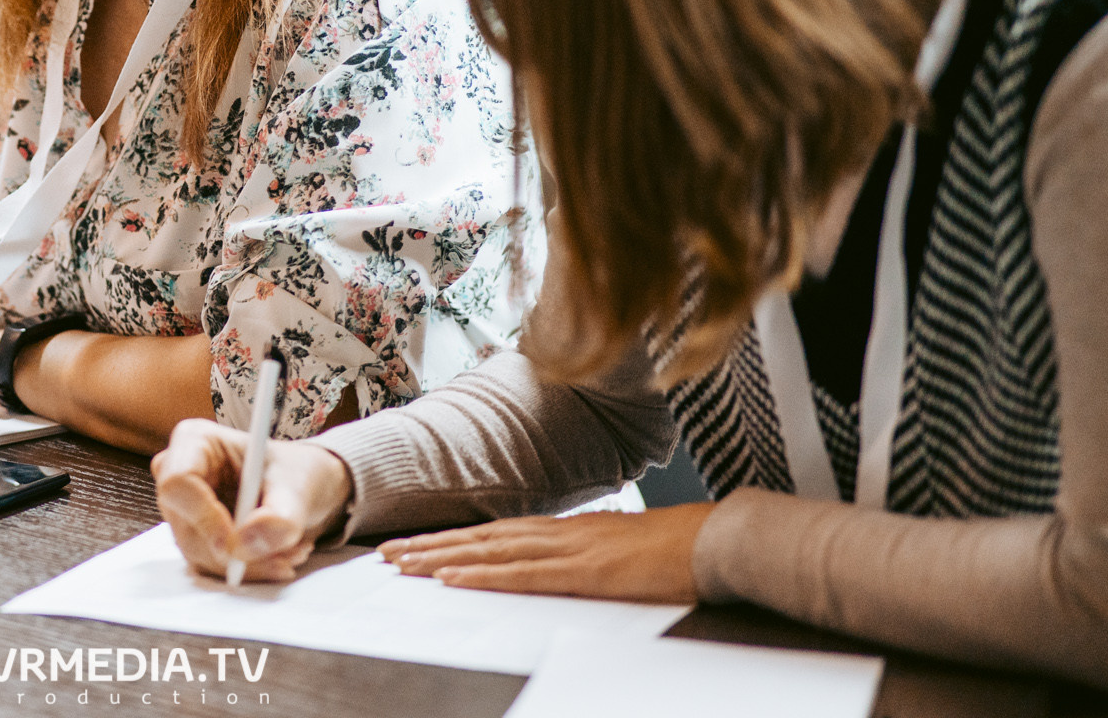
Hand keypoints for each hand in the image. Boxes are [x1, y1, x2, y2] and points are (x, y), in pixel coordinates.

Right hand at [152, 417, 353, 582]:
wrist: (301, 490)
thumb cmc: (293, 472)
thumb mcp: (297, 486)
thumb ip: (278, 516)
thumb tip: (246, 545)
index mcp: (194, 443)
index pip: (178, 484)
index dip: (203, 517)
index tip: (236, 545)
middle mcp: (179, 476)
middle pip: (189, 528)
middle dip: (239, 551)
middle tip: (286, 552)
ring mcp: (184, 512)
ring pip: (202, 555)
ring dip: (251, 563)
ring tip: (291, 549)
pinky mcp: (195, 540)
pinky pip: (213, 568)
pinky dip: (250, 569)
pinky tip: (279, 556)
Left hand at [377, 501, 715, 603]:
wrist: (717, 540)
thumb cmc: (678, 551)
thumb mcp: (622, 552)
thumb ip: (588, 557)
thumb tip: (565, 566)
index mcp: (569, 530)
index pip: (498, 532)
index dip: (455, 537)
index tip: (419, 545)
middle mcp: (561, 533)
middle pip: (483, 537)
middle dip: (433, 545)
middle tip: (389, 554)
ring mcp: (570, 549)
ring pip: (491, 551)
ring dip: (443, 557)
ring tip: (405, 565)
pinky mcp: (584, 571)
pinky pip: (522, 573)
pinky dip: (483, 573)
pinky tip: (453, 577)